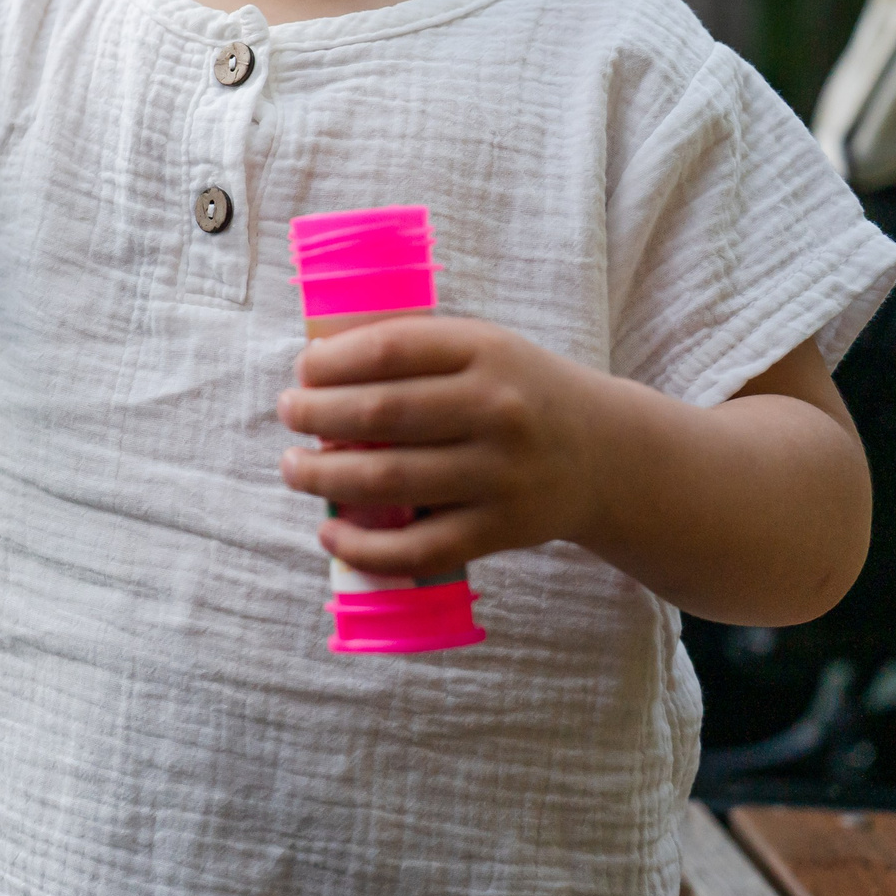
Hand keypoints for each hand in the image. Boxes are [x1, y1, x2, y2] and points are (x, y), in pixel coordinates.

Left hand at [275, 315, 615, 580]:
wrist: (608, 453)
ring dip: (323, 476)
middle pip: (380, 414)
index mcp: (485, 351)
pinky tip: (331, 534)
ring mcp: (500, 474)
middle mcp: (496, 410)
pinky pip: (420, 547)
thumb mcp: (483, 348)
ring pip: (390, 480)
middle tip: (288, 414)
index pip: (390, 349)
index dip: (332, 361)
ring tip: (293, 468)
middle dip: (315, 415)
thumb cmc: (519, 393)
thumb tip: (316, 365)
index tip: (302, 370)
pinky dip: (366, 547)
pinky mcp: (501, 529)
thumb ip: (415, 350)